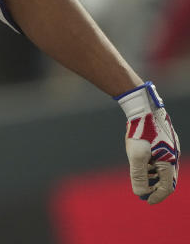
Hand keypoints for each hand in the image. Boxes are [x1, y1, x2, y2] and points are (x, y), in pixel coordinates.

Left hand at [118, 82, 179, 203]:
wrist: (144, 108)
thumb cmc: (140, 132)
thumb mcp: (136, 155)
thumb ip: (139, 175)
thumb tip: (139, 193)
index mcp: (169, 162)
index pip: (166, 187)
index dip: (157, 196)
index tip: (147, 201)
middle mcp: (173, 156)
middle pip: (167, 179)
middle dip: (155, 188)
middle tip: (143, 193)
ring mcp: (170, 148)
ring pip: (164, 169)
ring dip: (154, 177)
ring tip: (141, 181)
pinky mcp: (165, 141)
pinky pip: (161, 159)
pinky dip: (153, 166)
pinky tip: (143, 166)